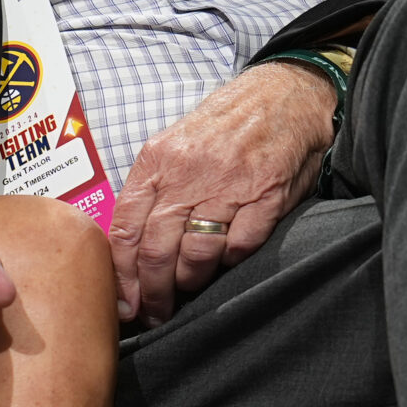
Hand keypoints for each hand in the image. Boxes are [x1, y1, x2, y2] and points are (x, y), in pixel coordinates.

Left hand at [110, 63, 334, 325]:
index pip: (125, 227)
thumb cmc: (225, 126)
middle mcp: (188, 172)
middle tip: (156, 313)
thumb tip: (129, 251)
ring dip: (190, 283)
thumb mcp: (177, 145)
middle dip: (153, 292)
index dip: (122, 274)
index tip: (126, 302)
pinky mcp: (266, 194)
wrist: (284, 93)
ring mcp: (228, 184)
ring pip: (195, 254)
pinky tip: (228, 263)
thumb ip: (154, 190)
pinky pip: (239, 246)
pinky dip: (231, 263)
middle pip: (156, 249)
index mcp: (157, 159)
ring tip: (190, 293)